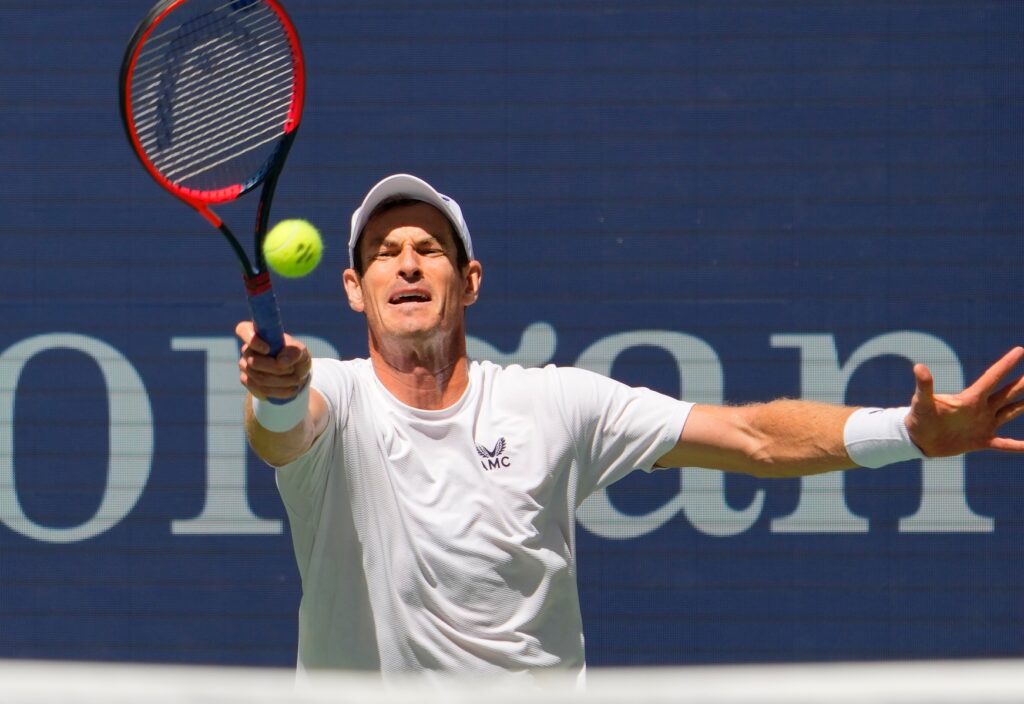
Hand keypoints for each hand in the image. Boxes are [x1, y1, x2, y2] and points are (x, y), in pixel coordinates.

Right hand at [235, 321, 311, 399]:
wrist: (294, 376)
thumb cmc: (296, 358)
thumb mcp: (301, 352)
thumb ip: (294, 352)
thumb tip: (281, 361)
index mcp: (259, 334)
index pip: (243, 329)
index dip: (252, 340)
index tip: (268, 349)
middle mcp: (247, 349)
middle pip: (254, 362)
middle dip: (277, 369)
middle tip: (293, 370)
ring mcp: (244, 365)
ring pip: (259, 378)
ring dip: (282, 381)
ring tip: (296, 379)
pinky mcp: (247, 381)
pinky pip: (260, 389)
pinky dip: (280, 391)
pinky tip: (291, 389)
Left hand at [906, 346, 1023, 456]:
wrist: (918, 440)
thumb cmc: (919, 418)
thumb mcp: (922, 402)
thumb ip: (924, 386)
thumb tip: (918, 366)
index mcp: (970, 398)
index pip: (992, 378)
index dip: (1006, 364)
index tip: (1019, 350)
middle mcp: (981, 409)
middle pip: (1008, 393)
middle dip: (1023, 383)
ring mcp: (983, 424)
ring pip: (1010, 412)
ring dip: (1023, 406)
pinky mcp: (982, 440)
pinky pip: (1004, 444)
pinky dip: (1016, 446)